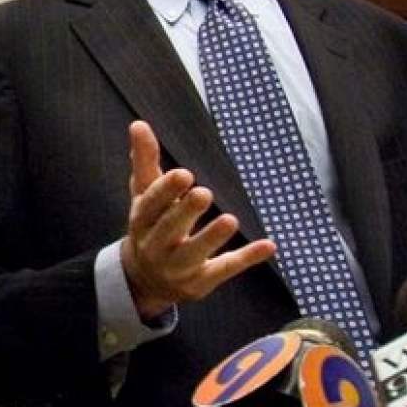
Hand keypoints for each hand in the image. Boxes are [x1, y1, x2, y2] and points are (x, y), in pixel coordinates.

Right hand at [120, 121, 275, 319]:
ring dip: (212, 237)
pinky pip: (225, 269)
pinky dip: (247, 258)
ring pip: (195, 253)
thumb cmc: (150, 225)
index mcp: (142, 220)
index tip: (183, 174)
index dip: (165, 191)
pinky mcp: (201, 282)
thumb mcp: (144, 194)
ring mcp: (178, 267)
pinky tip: (268, 245)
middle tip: (204, 192)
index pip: (151, 205)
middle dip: (185, 211)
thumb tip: (139, 124)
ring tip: (230, 220)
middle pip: (169, 229)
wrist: (144, 280)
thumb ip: (145, 160)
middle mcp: (156, 246)